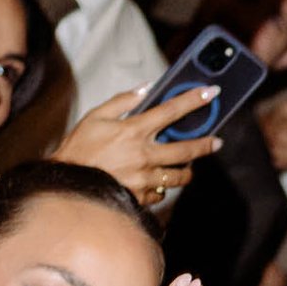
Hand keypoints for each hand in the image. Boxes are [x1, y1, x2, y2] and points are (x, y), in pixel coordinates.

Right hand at [62, 84, 216, 208]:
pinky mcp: (141, 197)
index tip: (212, 93)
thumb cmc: (79, 147)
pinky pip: (161, 194)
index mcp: (134, 130)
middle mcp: (144, 155)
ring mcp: (145, 178)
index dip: (194, 100)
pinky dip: (162, 188)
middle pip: (186, 150)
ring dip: (187, 171)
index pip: (171, 111)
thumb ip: (122, 101)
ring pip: (179, 176)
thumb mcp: (95, 116)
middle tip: (217, 142)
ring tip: (188, 167)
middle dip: (206, 144)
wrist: (69, 183)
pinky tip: (158, 183)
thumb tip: (146, 88)